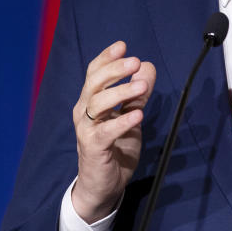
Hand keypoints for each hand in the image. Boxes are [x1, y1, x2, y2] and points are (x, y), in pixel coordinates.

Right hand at [71, 41, 156, 222]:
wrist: (103, 184)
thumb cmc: (114, 147)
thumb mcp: (130, 115)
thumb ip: (137, 93)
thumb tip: (147, 66)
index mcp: (90, 100)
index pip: (94, 73)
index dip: (106, 58)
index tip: (122, 46)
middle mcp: (84, 111)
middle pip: (94, 83)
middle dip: (114, 70)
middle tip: (135, 61)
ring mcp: (86, 130)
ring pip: (97, 103)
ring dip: (120, 92)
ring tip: (142, 86)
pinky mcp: (93, 148)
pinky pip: (105, 132)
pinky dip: (121, 122)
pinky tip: (138, 115)